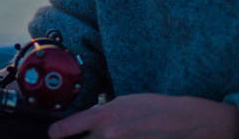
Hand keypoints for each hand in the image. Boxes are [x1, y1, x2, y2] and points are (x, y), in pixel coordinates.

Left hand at [48, 93, 238, 138]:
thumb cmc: (155, 109)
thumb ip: (103, 115)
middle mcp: (108, 136)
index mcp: (104, 116)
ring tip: (108, 137)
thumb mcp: (124, 103)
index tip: (54, 135)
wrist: (185, 123)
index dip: (57, 133)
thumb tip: (89, 125)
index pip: (68, 128)